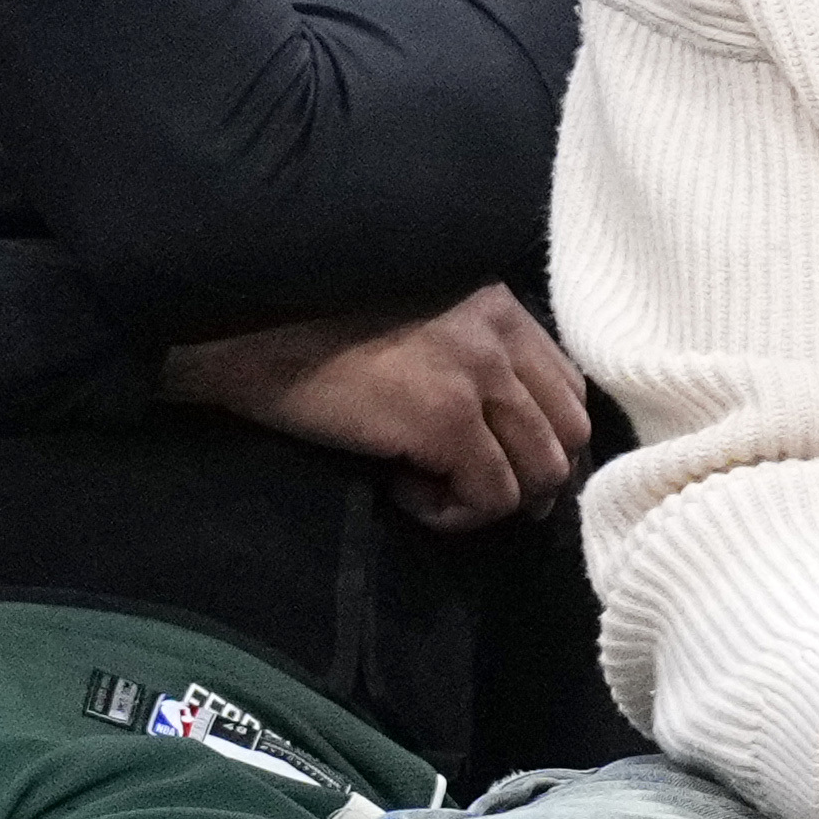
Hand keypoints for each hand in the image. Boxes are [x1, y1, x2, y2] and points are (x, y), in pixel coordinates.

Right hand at [158, 284, 587, 527]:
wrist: (248, 330)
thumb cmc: (317, 328)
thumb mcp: (419, 321)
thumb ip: (473, 355)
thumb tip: (510, 434)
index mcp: (499, 306)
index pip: (568, 386)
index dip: (546, 437)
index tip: (506, 464)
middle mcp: (501, 333)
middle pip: (569, 432)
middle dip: (533, 478)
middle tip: (477, 493)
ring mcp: (477, 376)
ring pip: (540, 471)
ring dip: (493, 498)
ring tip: (433, 491)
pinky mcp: (443, 419)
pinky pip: (490, 496)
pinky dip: (454, 513)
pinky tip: (404, 493)